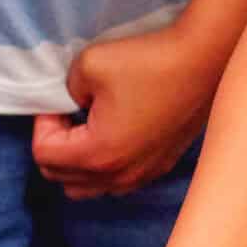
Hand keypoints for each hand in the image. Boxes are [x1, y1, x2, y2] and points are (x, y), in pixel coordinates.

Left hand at [30, 21, 230, 199]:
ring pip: (87, 187)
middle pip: (60, 177)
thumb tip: (72, 103)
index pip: (44, 154)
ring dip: (77, 161)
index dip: (43, 123)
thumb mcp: (87, 64)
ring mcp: (141, 176)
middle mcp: (118, 176)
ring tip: (87, 126)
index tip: (59, 101)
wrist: (203, 60)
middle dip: (55, 145)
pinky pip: (116, 181)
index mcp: (98, 154)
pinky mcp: (159, 167)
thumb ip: (64, 89)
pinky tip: (113, 131)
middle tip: (67, 113)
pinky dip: (104, 164)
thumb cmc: (149, 61)